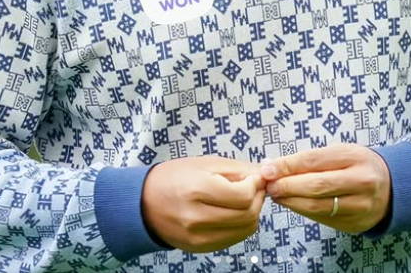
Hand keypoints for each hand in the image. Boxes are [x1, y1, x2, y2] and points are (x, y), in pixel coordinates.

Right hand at [141, 155, 266, 252]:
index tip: (254, 177)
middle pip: (247, 214)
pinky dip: (241, 225)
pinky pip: (233, 238)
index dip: (255, 185)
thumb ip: (238, 169)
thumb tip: (265, 174)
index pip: (244, 196)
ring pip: (245, 229)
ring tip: (244, 198)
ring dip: (252, 212)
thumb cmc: (175, 176)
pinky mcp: (200, 248)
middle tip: (253, 187)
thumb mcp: (206, 163)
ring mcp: (199, 237)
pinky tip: (233, 212)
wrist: (144, 203)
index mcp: (198, 190)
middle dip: (257, 199)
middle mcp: (198, 217)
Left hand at [259, 143, 390, 233]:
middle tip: (269, 185)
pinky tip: (292, 203)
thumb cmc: (358, 165)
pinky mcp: (355, 224)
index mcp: (355, 157)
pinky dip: (303, 210)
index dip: (288, 165)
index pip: (314, 160)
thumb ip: (310, 159)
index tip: (267, 169)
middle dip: (287, 186)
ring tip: (276, 195)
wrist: (392, 188)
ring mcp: (359, 206)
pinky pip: (323, 218)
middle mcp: (360, 182)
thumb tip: (273, 165)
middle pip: (316, 186)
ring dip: (291, 201)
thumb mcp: (340, 152)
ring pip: (317, 206)